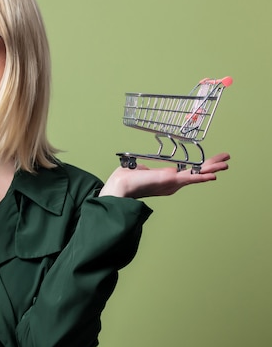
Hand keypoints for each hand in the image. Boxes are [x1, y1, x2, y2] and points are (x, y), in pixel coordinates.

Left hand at [99, 152, 229, 198]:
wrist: (119, 187)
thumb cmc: (125, 180)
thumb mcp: (139, 170)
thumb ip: (146, 170)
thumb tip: (145, 168)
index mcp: (165, 180)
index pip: (186, 172)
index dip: (200, 168)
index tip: (212, 162)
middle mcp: (171, 183)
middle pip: (195, 173)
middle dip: (211, 167)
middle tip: (226, 159)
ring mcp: (171, 183)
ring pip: (195, 175)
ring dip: (211, 169)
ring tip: (225, 164)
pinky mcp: (169, 181)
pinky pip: (189, 178)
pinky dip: (202, 177)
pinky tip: (213, 175)